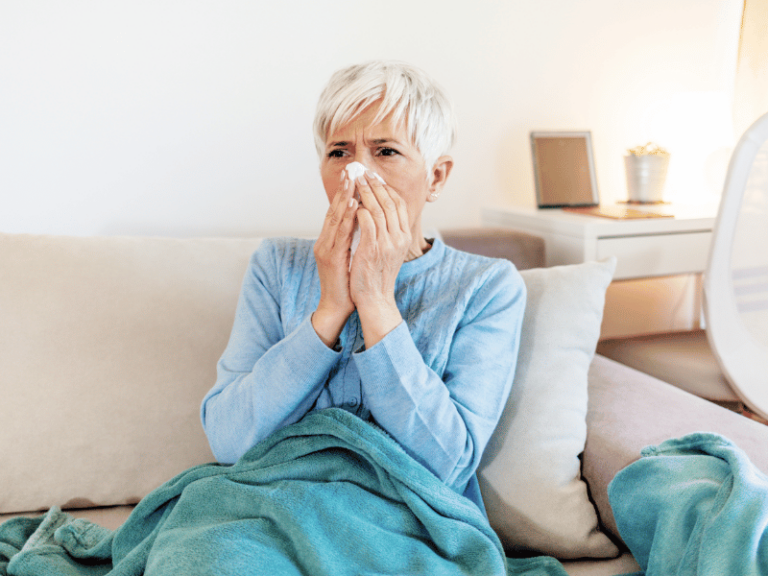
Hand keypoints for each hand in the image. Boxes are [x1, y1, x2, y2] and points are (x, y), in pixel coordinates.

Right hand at [312, 172, 357, 346]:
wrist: (336, 306)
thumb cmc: (346, 282)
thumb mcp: (349, 255)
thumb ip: (352, 239)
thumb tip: (362, 222)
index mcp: (329, 241)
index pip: (337, 212)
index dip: (344, 194)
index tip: (353, 176)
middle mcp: (325, 241)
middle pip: (334, 210)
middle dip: (343, 190)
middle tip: (351, 170)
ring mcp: (326, 249)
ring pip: (335, 218)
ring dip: (343, 198)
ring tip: (352, 181)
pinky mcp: (331, 258)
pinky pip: (341, 234)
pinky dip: (347, 218)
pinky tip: (354, 205)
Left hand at [350, 171, 410, 346]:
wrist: (374, 300)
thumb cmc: (377, 275)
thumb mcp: (388, 251)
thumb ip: (387, 232)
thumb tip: (379, 212)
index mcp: (404, 236)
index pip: (399, 204)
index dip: (386, 188)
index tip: (374, 176)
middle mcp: (399, 238)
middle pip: (389, 202)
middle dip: (375, 184)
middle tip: (363, 171)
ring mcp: (387, 243)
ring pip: (378, 208)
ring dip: (365, 192)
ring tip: (356, 180)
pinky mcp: (372, 250)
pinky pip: (367, 222)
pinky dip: (360, 210)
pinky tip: (352, 202)